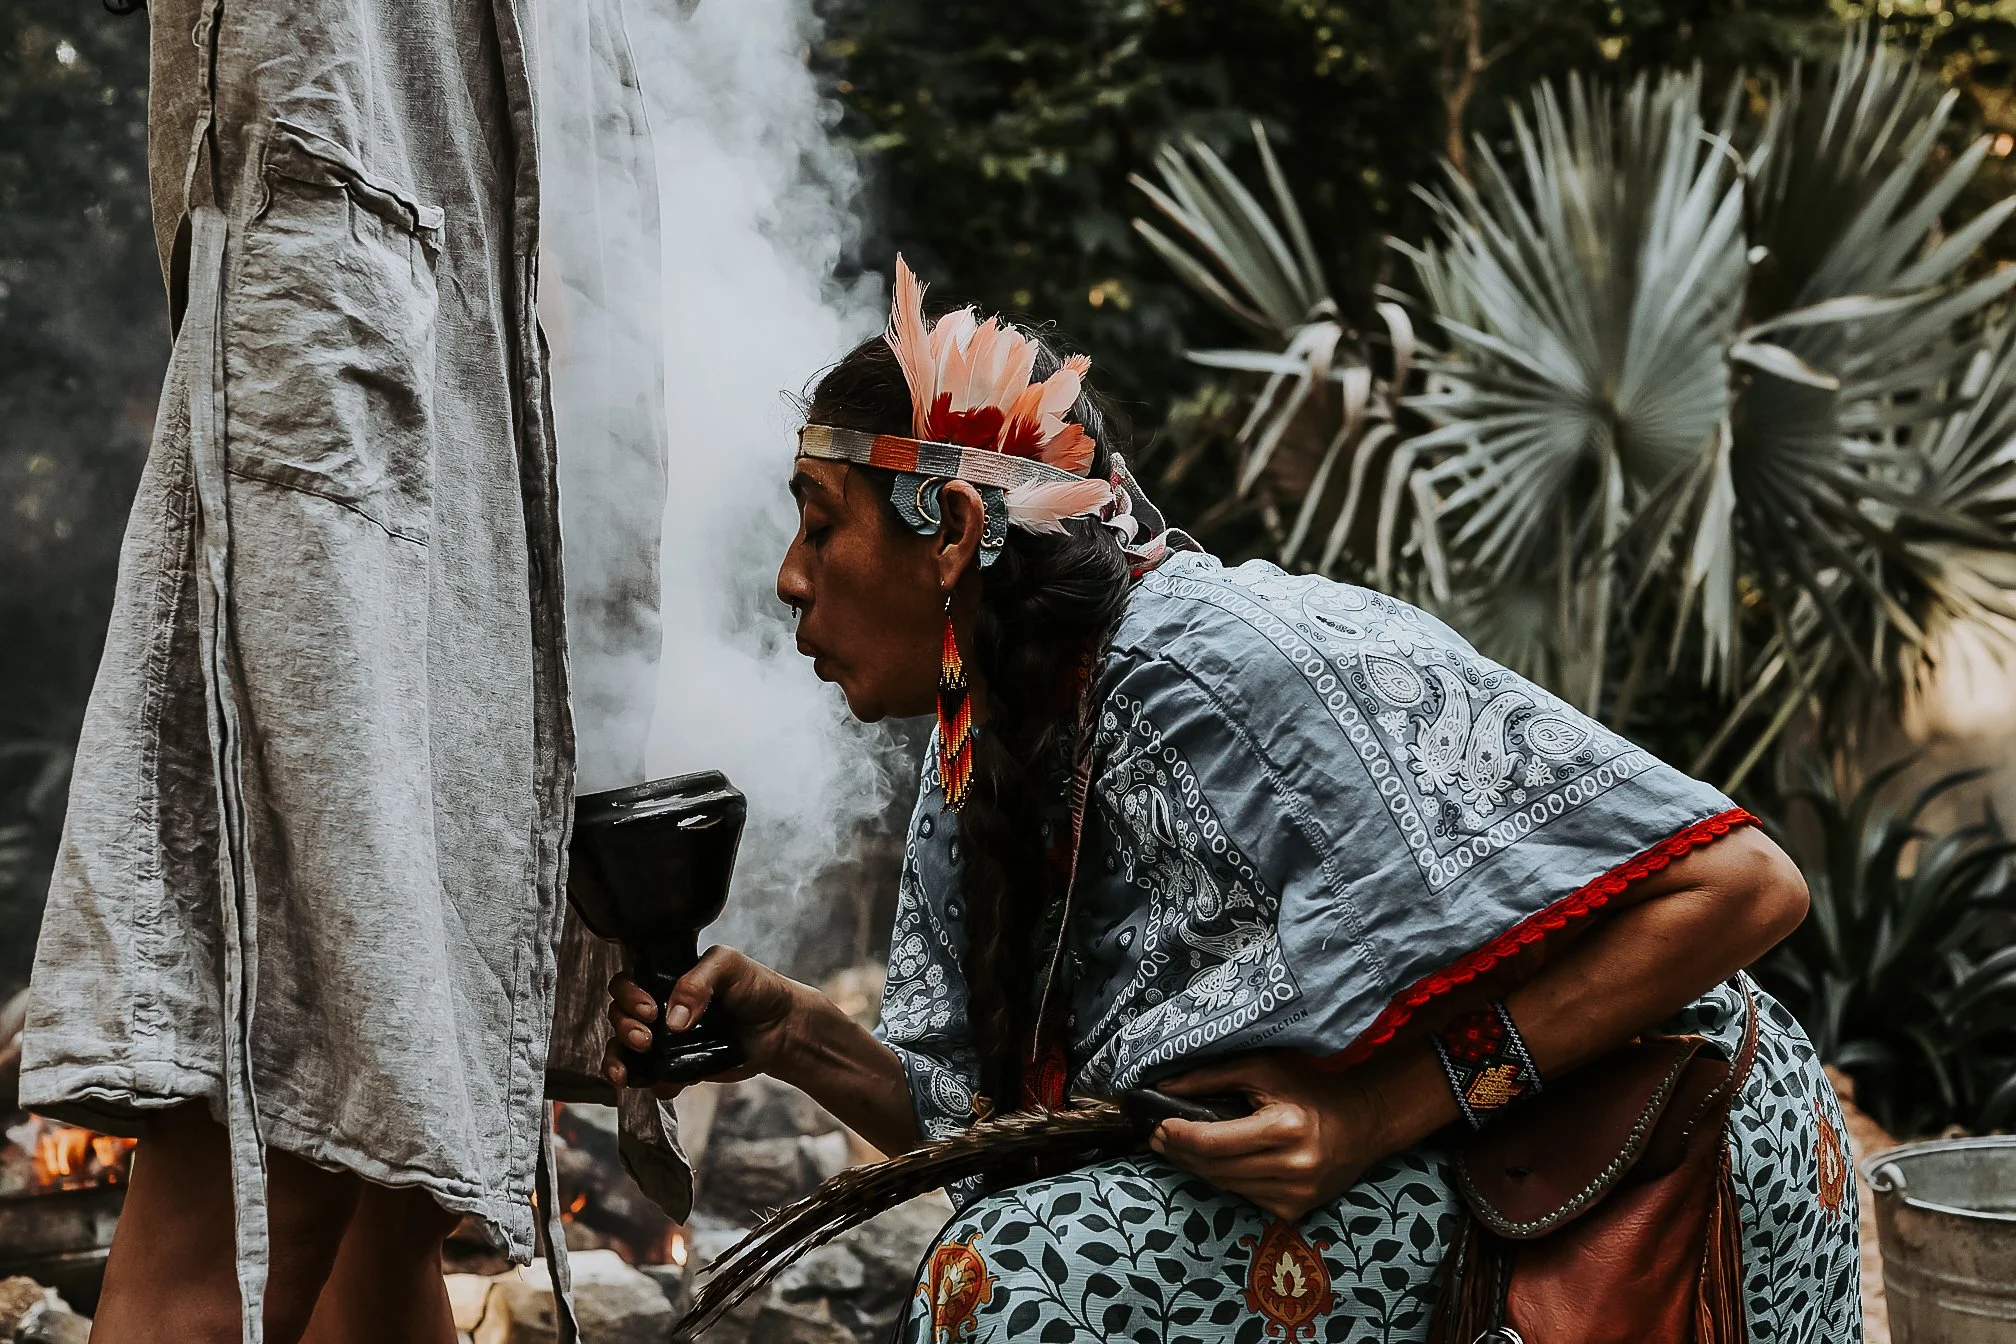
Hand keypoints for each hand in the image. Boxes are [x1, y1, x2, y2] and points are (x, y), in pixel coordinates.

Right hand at [602, 946, 805, 1098]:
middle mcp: (660, 1009)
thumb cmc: (757, 988)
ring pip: (624, 1050)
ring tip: (626, 1074)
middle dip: (623, 1027)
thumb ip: (698, 981)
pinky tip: (664, 1084)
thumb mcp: (730, 965)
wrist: (782, 1028)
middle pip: (619, 1016)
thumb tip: (672, 1021)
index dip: (628, 996)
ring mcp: (667, 1040)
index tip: (650, 1010)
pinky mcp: (679, 1067)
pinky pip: (652, 1078)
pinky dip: (650, 1084)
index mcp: (666, 979)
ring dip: (618, 1061)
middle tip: (645, 1039)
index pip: (627, 983)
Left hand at [1148, 1053, 1384, 1221]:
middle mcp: (1292, 1168)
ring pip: (1226, 1187)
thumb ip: (1212, 1077)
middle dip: (1180, 1153)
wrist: (1364, 1123)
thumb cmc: (1312, 1089)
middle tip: (1158, 1137)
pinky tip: (1214, 1164)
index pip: (1213, 1142)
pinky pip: (1245, 1197)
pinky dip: (1226, 1180)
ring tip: (1178, 1149)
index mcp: (1284, 1129)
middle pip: (1215, 1168)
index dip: (1180, 1136)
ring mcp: (1296, 1195)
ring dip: (1197, 1169)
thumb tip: (1165, 1087)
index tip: (1159, 1124)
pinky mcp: (1296, 1211)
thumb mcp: (1264, 1070)